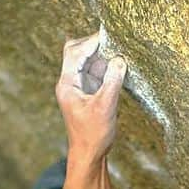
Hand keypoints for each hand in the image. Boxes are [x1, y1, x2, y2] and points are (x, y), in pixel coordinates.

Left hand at [55, 32, 126, 163]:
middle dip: (95, 44)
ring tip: (121, 50)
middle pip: (78, 52)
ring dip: (103, 55)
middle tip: (115, 40)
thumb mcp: (105, 106)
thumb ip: (113, 81)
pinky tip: (120, 65)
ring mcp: (80, 86)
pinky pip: (97, 72)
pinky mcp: (90, 92)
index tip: (109, 34)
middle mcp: (71, 82)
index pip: (75, 53)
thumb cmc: (93, 134)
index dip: (91, 41)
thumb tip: (120, 60)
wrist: (89, 154)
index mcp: (67, 84)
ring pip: (89, 61)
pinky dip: (107, 67)